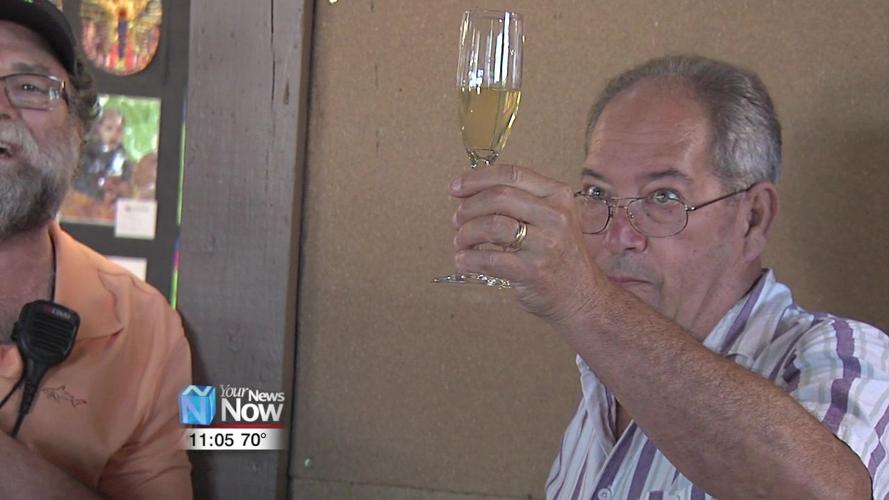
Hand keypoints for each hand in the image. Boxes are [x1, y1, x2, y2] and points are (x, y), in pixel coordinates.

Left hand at [449, 164, 605, 325]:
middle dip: (469, 207)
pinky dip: (469, 258)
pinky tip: (464, 259)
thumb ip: (517, 202)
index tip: (456, 187)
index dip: (477, 178)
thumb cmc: (559, 256)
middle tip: (457, 219)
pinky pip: (490, 259)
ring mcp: (546, 244)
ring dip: (467, 233)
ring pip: (492, 225)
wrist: (581, 296)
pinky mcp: (533, 271)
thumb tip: (467, 192)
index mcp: (558, 196)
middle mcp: (555, 216)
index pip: (512, 174)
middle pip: (499, 197)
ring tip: (461, 241)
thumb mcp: (551, 218)